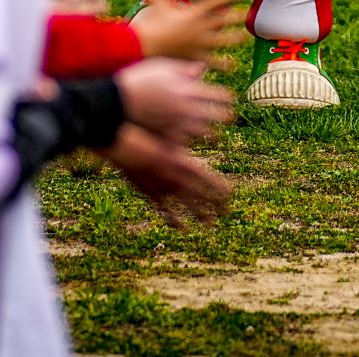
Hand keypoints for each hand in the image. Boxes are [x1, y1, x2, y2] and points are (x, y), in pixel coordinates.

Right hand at [95, 124, 229, 227]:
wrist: (129, 147)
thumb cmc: (152, 135)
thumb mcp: (174, 134)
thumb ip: (189, 136)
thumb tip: (206, 130)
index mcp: (187, 165)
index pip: (210, 181)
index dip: (221, 189)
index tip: (230, 194)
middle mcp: (179, 180)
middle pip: (203, 196)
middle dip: (216, 205)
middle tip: (227, 211)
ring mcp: (167, 190)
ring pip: (188, 207)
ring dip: (200, 215)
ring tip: (211, 223)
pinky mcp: (154, 195)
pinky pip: (167, 212)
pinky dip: (175, 221)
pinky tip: (182, 227)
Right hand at [114, 58, 233, 144]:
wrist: (116, 102)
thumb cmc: (139, 79)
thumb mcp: (163, 66)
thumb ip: (185, 69)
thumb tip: (202, 69)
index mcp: (188, 89)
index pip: (219, 95)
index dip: (226, 97)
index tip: (229, 99)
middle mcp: (187, 108)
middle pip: (217, 115)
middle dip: (224, 116)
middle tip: (228, 117)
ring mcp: (177, 124)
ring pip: (204, 133)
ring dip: (209, 133)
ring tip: (213, 135)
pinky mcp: (166, 138)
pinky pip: (185, 143)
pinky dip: (188, 142)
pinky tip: (189, 143)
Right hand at [131, 0, 245, 62]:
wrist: (143, 45)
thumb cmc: (152, 22)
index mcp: (193, 13)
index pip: (215, 0)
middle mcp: (199, 28)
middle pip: (223, 21)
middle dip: (237, 16)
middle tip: (249, 13)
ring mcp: (198, 44)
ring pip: (222, 41)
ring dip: (234, 38)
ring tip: (244, 37)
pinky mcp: (194, 57)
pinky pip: (211, 62)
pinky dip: (221, 64)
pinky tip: (231, 66)